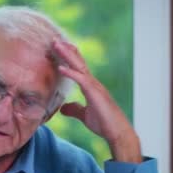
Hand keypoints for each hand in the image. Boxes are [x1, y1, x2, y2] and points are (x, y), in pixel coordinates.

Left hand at [51, 38, 141, 162]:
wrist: (118, 133)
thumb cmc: (104, 124)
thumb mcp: (84, 116)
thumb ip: (74, 110)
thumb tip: (62, 108)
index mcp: (91, 87)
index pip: (78, 68)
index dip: (69, 57)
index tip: (58, 48)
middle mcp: (93, 83)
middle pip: (78, 62)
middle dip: (66, 50)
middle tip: (54, 39)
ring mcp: (95, 87)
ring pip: (79, 66)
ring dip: (67, 55)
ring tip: (56, 44)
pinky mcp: (95, 93)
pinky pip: (81, 80)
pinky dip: (71, 73)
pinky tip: (60, 67)